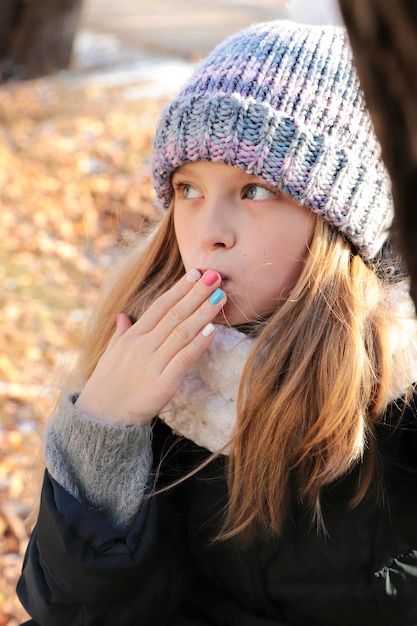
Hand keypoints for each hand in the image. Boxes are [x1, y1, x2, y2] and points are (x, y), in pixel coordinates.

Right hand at [75, 270, 225, 424]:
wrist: (100, 418)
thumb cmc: (106, 385)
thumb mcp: (111, 354)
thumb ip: (121, 334)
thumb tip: (123, 316)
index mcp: (133, 336)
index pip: (160, 306)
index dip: (179, 289)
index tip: (196, 273)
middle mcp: (144, 345)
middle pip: (175, 314)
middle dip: (196, 294)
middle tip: (214, 275)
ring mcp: (153, 363)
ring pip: (182, 332)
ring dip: (203, 313)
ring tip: (220, 296)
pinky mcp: (163, 384)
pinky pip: (183, 359)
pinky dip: (198, 344)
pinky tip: (212, 330)